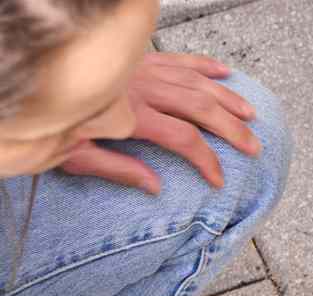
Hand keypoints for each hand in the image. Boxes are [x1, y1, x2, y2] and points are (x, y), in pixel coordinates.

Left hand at [59, 53, 260, 193]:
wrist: (26, 85)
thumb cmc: (46, 122)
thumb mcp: (74, 155)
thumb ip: (118, 169)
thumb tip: (155, 186)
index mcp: (128, 114)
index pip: (183, 138)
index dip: (206, 161)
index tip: (219, 180)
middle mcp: (141, 88)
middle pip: (199, 107)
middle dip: (231, 129)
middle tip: (253, 146)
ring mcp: (141, 70)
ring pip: (195, 82)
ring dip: (226, 99)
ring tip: (250, 116)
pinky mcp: (137, 60)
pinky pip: (177, 59)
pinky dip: (203, 65)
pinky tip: (224, 74)